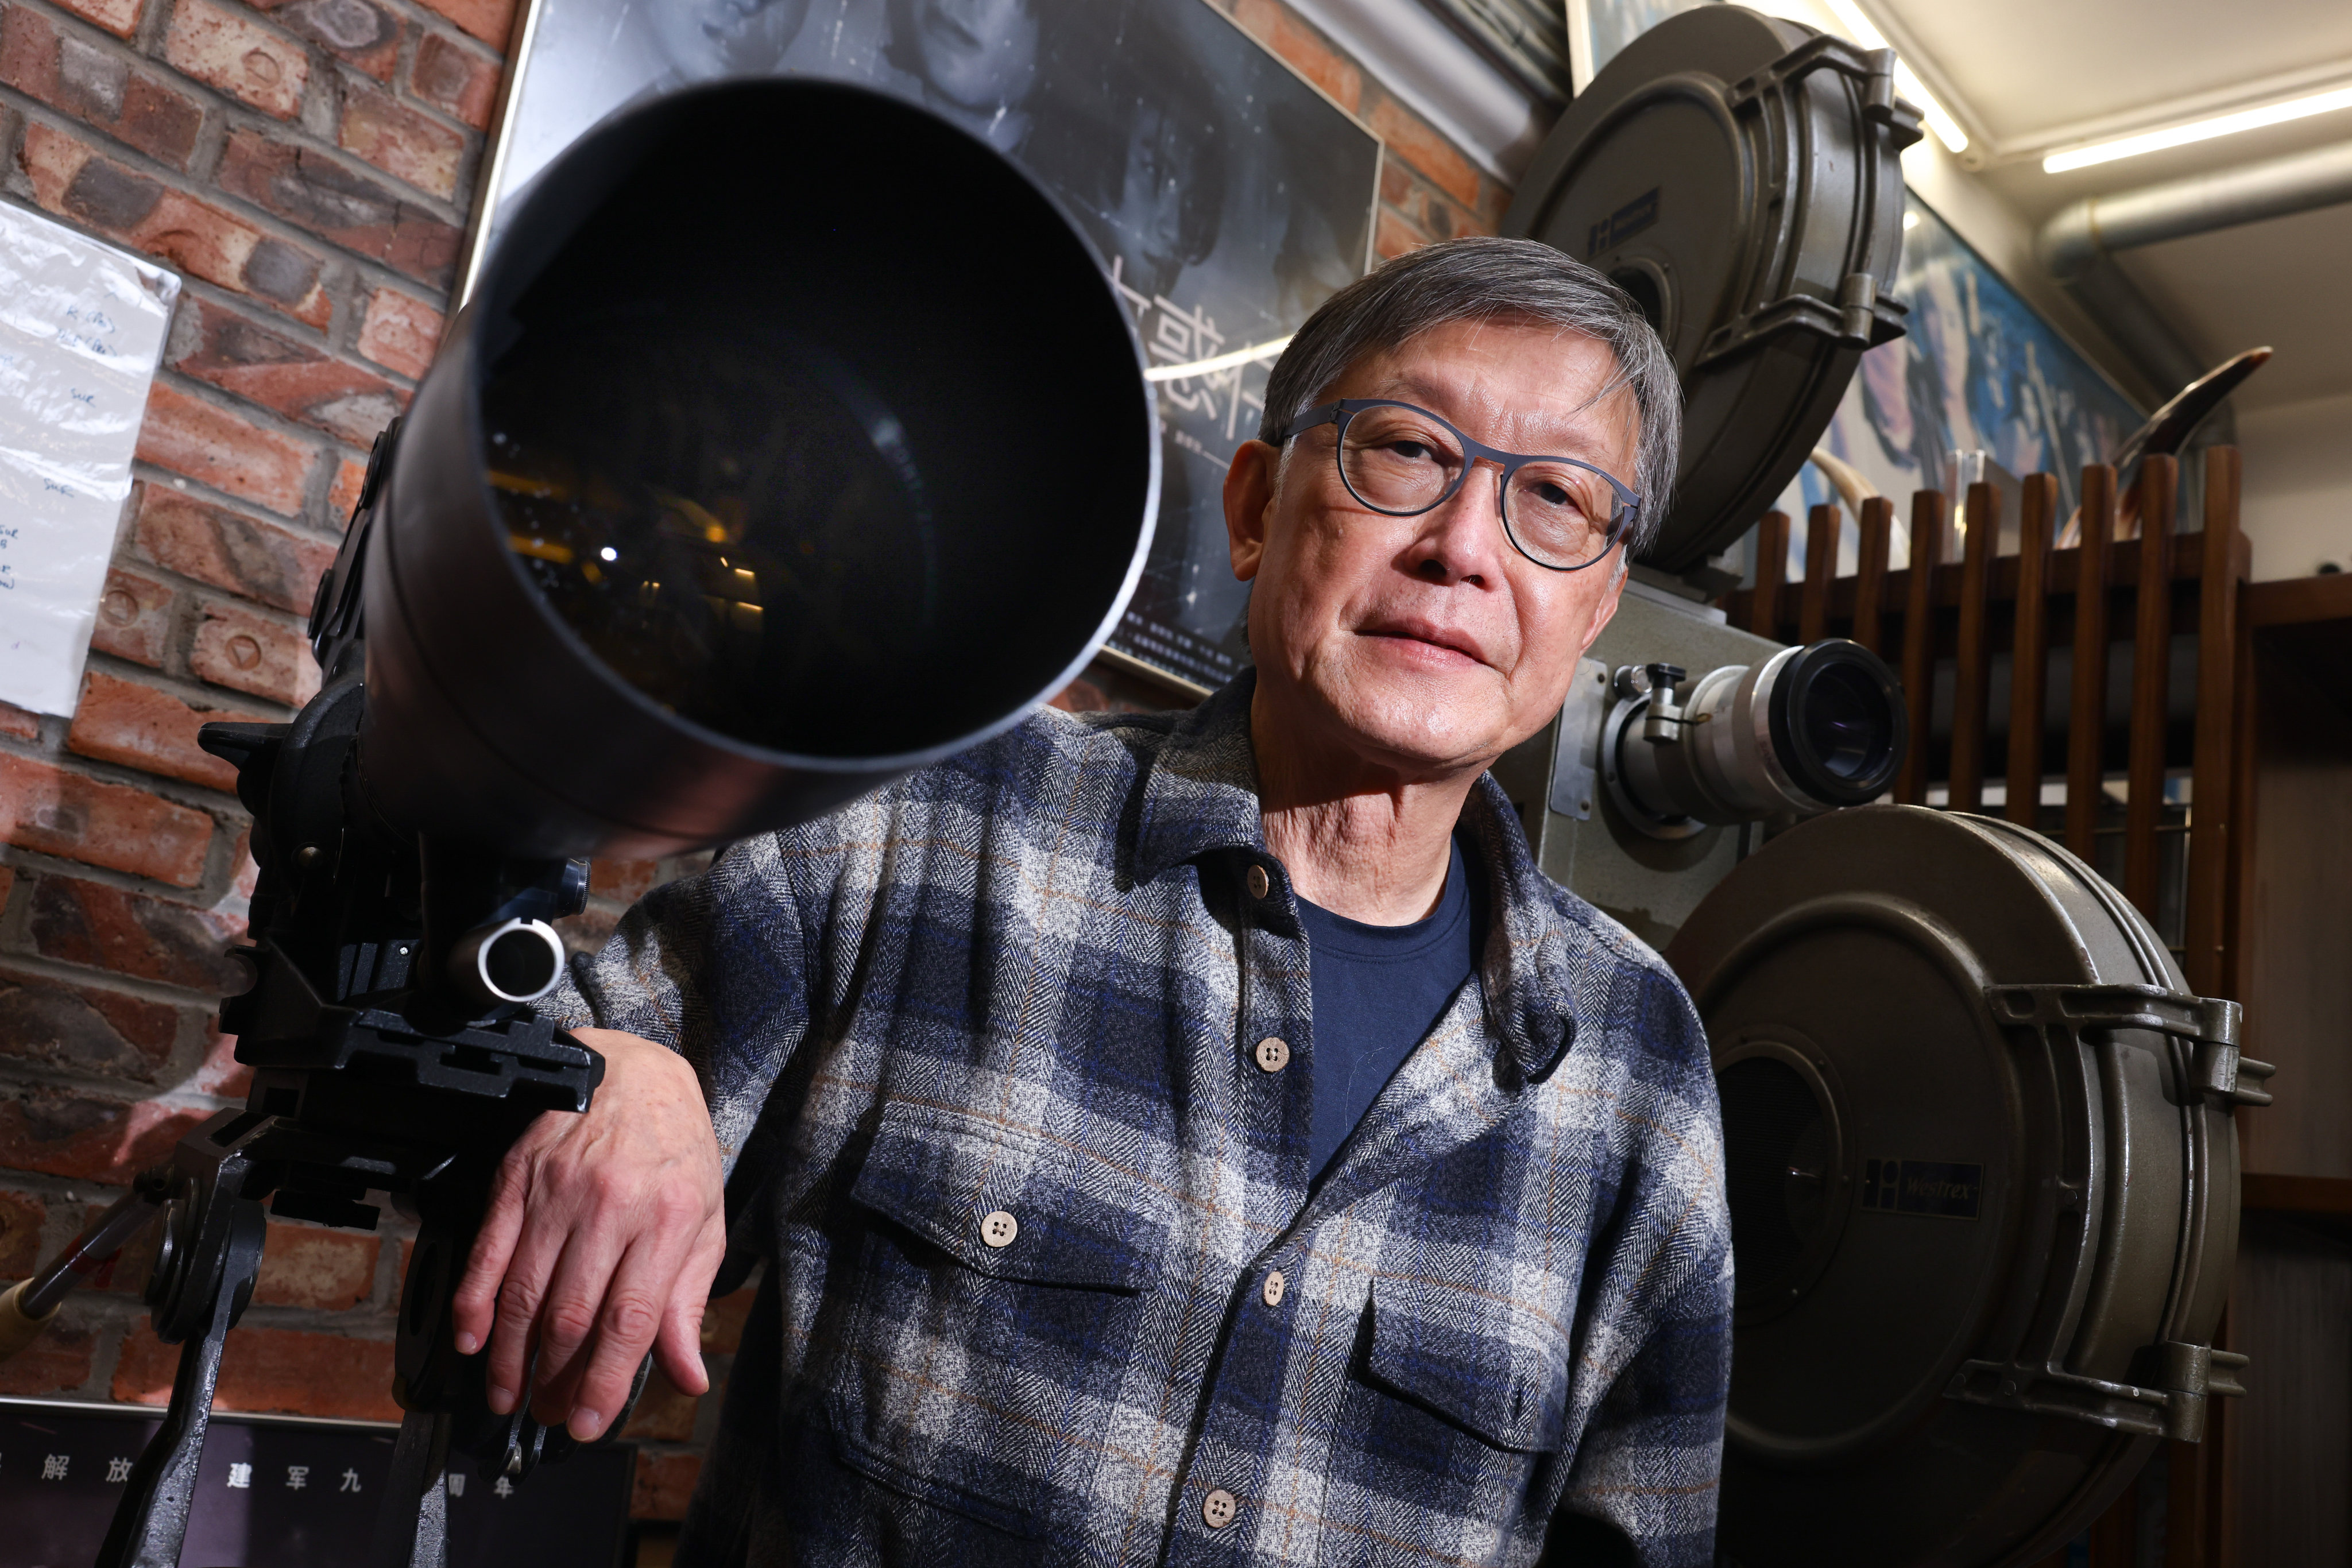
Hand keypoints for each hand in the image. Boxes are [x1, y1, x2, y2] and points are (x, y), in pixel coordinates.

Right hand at [451, 1027, 726, 1440]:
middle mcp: (609, 1206)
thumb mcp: (706, 1222)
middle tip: (548, 1413)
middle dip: (555, 1379)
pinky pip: (487, 1251)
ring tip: (508, 1394)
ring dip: (508, 1356)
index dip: (604, 1380)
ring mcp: (557, 1192)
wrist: (635, 1072)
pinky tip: (468, 1341)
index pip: (629, 1319)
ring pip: (523, 1292)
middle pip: (570, 1315)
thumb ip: (689, 1303)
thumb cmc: (677, 1150)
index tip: (590, 1422)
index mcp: (666, 1219)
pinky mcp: (516, 1179)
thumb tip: (688, 1375)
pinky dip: (472, 1302)